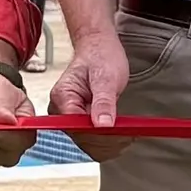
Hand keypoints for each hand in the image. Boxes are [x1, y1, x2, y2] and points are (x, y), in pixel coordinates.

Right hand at [45, 24, 135, 160]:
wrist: (99, 48)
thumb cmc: (100, 56)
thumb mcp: (107, 77)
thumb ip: (104, 102)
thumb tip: (102, 126)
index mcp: (63, 97)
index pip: (78, 128)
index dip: (100, 134)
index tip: (122, 133)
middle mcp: (60, 109)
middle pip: (82, 139)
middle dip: (107, 140)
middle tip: (129, 134)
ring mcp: (68, 116)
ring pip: (87, 142)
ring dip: (109, 142)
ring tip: (127, 133)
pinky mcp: (78, 119)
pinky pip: (91, 138)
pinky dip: (107, 139)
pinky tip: (120, 133)